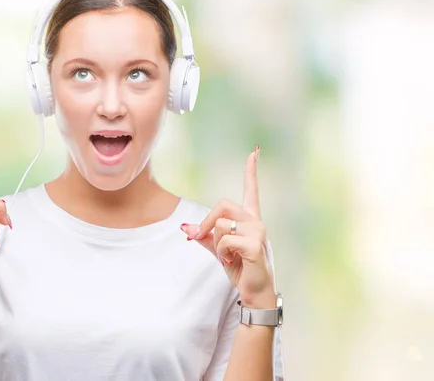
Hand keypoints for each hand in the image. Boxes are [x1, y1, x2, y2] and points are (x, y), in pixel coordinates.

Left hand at [181, 146, 275, 307]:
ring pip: (220, 224)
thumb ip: (203, 235)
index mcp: (249, 219)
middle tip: (202, 238)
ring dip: (215, 244)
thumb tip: (183, 228)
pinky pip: (224, 240)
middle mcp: (256, 221)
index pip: (251, 190)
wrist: (253, 290)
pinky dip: (221, 252)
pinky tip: (232, 261)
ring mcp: (258, 232)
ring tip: (227, 256)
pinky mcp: (255, 245)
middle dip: (207, 221)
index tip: (254, 152)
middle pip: (223, 204)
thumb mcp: (218, 249)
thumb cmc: (239, 268)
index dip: (251, 171)